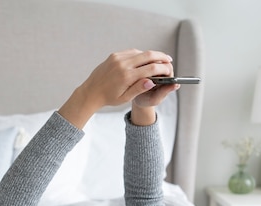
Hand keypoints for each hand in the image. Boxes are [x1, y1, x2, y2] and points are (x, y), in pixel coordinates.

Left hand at [59, 49, 173, 127]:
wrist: (91, 91)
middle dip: (161, 57)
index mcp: (126, 77)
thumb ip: (139, 89)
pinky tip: (145, 59)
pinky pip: (131, 52)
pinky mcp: (114, 55)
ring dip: (151, 55)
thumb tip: (152, 82)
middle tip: (169, 60)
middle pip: (148, 55)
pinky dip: (140, 54)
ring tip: (158, 60)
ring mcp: (118, 58)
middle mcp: (122, 65)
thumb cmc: (108, 98)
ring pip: (140, 52)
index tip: (169, 70)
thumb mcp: (125, 98)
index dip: (163, 68)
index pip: (151, 69)